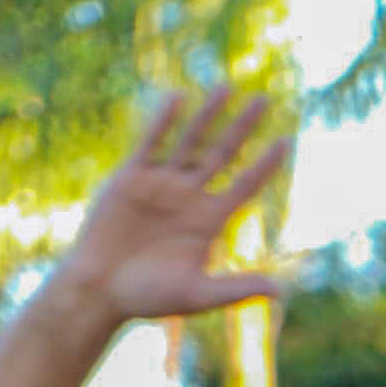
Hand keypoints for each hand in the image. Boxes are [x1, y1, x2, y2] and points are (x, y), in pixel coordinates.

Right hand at [57, 93, 290, 327]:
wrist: (100, 289)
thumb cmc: (148, 298)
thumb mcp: (198, 294)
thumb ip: (237, 288)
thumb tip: (280, 291)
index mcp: (209, 222)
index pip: (245, 186)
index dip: (264, 165)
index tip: (286, 141)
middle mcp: (189, 197)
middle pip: (223, 155)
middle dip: (243, 127)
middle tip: (263, 99)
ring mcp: (162, 184)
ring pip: (190, 141)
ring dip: (208, 115)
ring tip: (226, 88)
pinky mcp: (132, 177)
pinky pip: (151, 143)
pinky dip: (163, 122)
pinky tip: (178, 98)